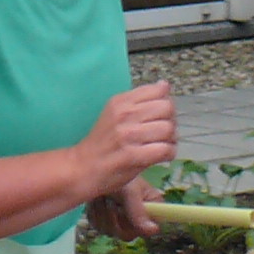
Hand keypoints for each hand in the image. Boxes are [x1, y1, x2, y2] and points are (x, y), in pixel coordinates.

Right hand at [70, 81, 178, 208]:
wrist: (82, 168)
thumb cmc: (102, 142)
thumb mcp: (115, 113)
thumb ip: (140, 100)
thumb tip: (165, 85)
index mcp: (121, 101)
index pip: (159, 91)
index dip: (165, 103)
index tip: (158, 116)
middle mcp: (124, 114)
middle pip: (167, 108)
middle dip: (171, 122)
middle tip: (162, 134)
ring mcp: (128, 135)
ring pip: (168, 129)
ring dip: (171, 140)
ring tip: (161, 146)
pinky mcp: (133, 156)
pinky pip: (165, 149)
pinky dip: (168, 154)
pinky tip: (160, 157)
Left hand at [88, 170, 162, 240]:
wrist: (94, 167)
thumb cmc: (118, 173)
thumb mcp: (130, 191)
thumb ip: (138, 211)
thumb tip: (153, 230)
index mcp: (153, 207)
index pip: (152, 228)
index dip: (137, 226)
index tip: (125, 213)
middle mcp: (139, 217)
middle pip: (128, 235)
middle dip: (114, 218)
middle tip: (110, 201)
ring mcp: (121, 221)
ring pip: (111, 232)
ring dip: (102, 213)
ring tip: (103, 196)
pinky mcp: (105, 221)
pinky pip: (98, 227)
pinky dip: (94, 214)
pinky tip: (96, 200)